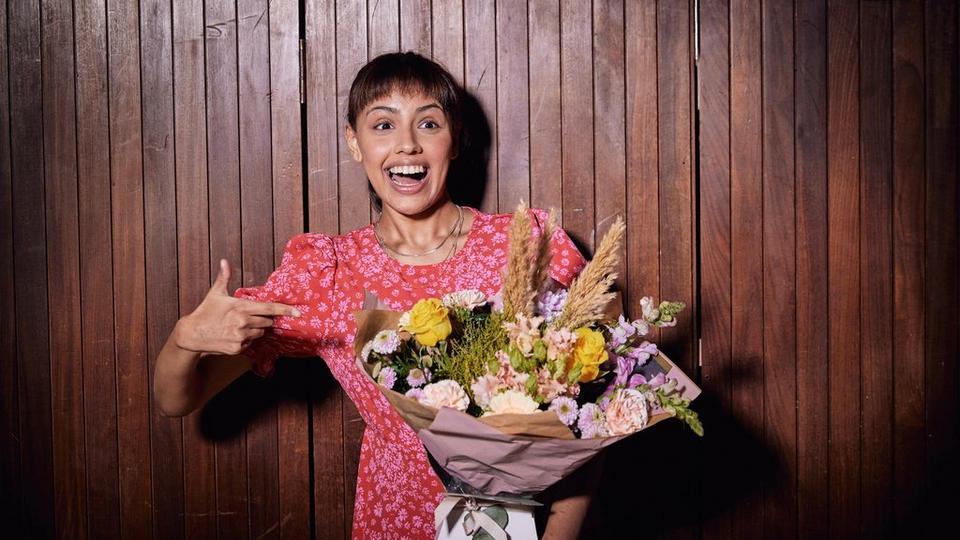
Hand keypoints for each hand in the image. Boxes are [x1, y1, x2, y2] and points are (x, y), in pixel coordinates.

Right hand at [174, 259, 300, 354]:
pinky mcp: (238, 348)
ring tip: (237, 325)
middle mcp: (243, 322)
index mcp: (241, 307)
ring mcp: (241, 337)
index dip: (285, 310)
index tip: (298, 313)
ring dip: (254, 329)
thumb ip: (224, 277)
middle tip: (246, 316)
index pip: (269, 308)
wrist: (191, 334)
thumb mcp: (216, 294)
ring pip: (260, 332)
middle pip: (267, 322)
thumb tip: (224, 261)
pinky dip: (246, 339)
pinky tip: (233, 335)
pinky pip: (251, 343)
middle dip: (261, 319)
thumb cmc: (205, 312)